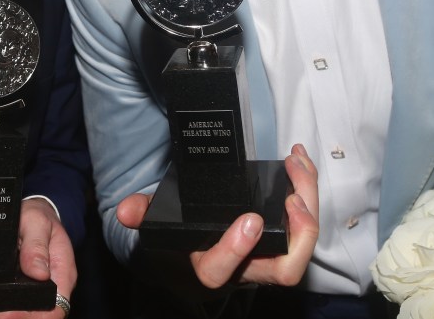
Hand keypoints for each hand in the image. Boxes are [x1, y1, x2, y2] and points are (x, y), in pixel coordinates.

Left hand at [0, 197, 75, 318]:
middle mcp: (54, 288)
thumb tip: (39, 273)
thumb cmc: (38, 216)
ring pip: (28, 315)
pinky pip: (17, 307)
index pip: (54, 308)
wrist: (35, 213)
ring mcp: (40, 292)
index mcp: (63, 273)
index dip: (30, 316)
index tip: (4, 314)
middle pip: (39, 317)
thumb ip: (37, 245)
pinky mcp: (26, 293)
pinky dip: (2, 310)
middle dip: (14, 318)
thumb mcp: (37, 221)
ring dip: (8, 316)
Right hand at [117, 144, 319, 288]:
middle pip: (284, 269)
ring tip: (298, 166)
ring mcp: (268, 257)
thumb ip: (143, 214)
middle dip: (298, 234)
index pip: (222, 271)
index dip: (237, 249)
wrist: (195, 264)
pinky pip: (304, 225)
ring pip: (301, 248)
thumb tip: (125, 209)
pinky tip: (298, 162)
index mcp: (209, 268)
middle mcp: (245, 270)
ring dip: (308, 204)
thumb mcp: (158, 228)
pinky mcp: (282, 240)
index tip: (249, 219)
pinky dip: (307, 191)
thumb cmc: (180, 244)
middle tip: (293, 198)